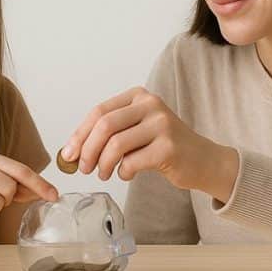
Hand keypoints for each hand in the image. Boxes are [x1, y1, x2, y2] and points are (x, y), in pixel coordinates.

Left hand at [61, 87, 239, 201]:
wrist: (202, 160)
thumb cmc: (163, 146)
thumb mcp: (136, 130)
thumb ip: (109, 133)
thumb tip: (71, 151)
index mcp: (138, 96)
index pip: (99, 111)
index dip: (80, 134)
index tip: (68, 154)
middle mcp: (150, 104)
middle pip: (105, 125)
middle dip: (88, 150)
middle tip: (83, 168)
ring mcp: (162, 124)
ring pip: (116, 144)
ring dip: (103, 164)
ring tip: (103, 173)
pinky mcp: (168, 147)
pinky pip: (131, 162)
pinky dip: (123, 172)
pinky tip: (127, 174)